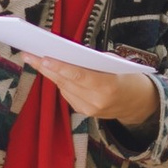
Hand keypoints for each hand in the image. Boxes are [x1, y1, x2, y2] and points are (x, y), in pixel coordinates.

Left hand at [30, 49, 158, 128]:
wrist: (139, 103)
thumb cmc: (129, 77)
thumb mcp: (116, 63)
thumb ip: (94, 60)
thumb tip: (68, 54)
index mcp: (107, 87)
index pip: (78, 76)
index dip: (59, 67)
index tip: (43, 58)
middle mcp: (96, 102)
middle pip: (65, 82)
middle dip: (45, 68)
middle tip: (28, 54)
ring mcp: (89, 110)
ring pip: (63, 88)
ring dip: (49, 73)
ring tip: (34, 59)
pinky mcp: (84, 112)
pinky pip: (67, 94)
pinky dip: (60, 81)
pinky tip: (51, 71)